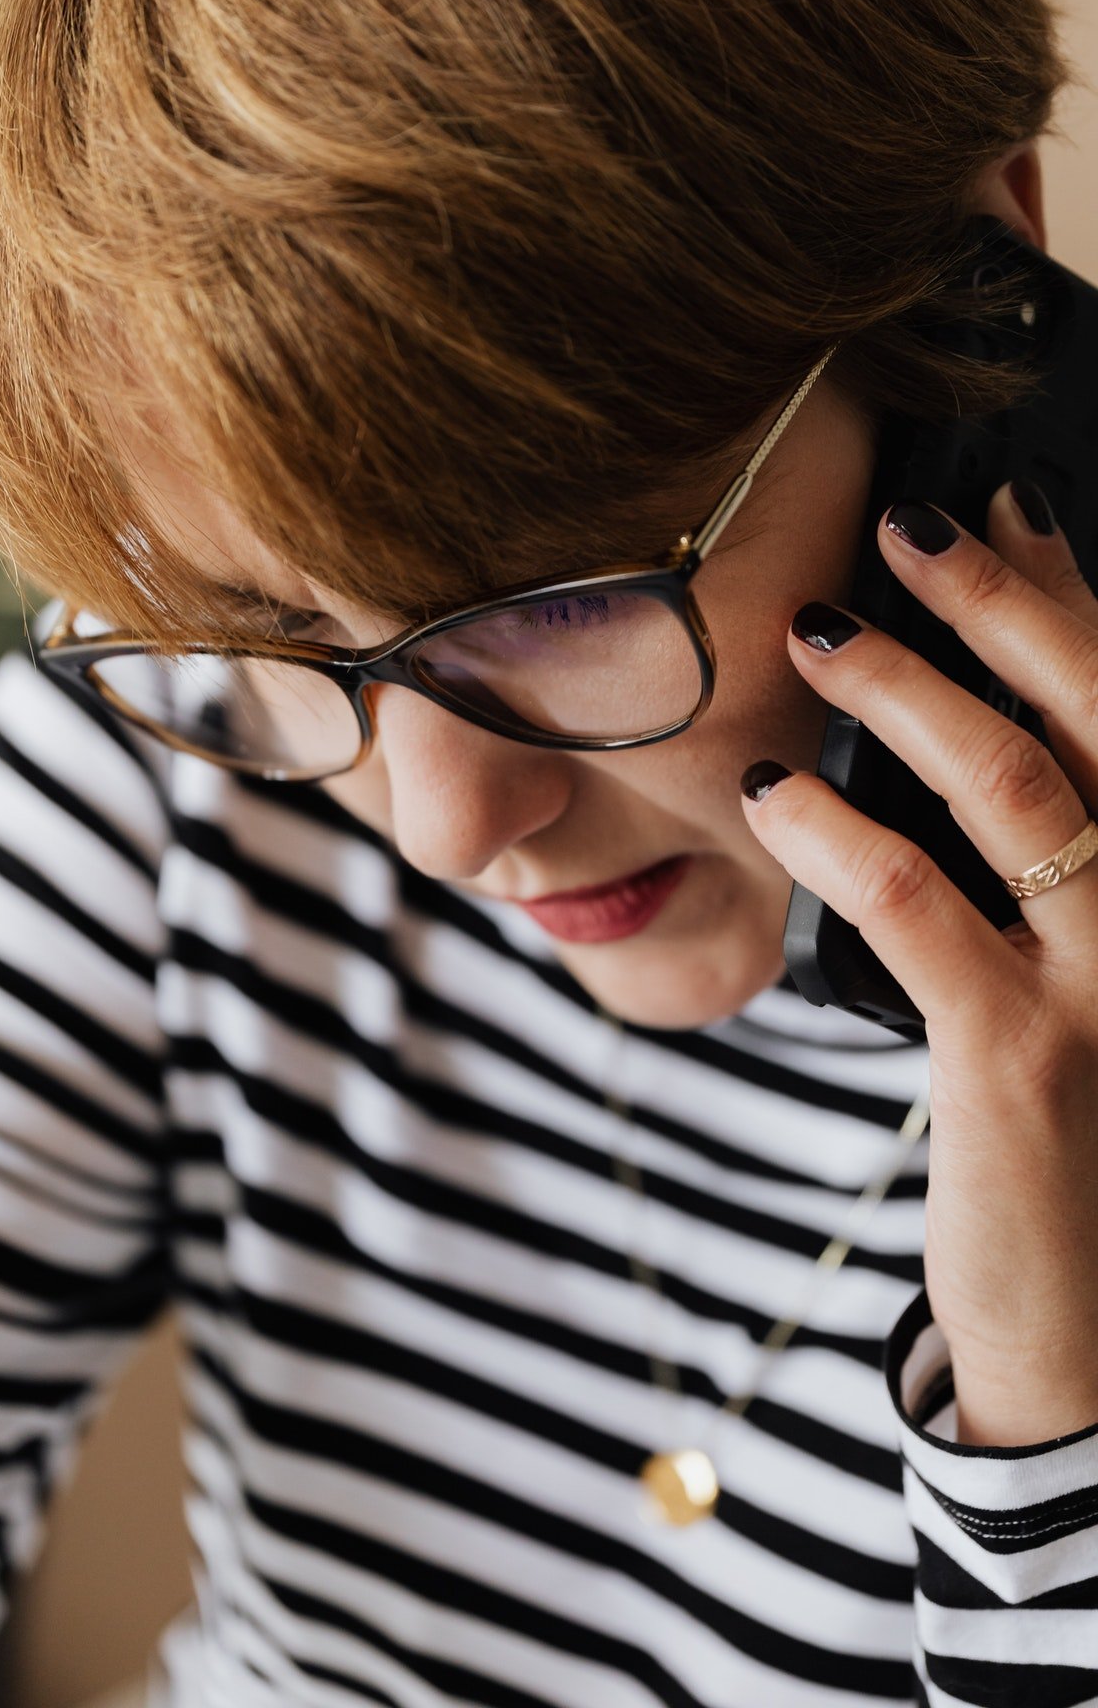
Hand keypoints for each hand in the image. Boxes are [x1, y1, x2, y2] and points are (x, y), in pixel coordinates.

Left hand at [740, 484, 1097, 1446]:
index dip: (1065, 591)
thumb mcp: (1082, 968)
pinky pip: (917, 905)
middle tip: (903, 522)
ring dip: (908, 689)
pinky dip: (832, 833)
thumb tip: (979, 711)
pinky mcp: (1022, 1059)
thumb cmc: (1080, 1124)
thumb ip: (1051, 842)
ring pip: (1013, 784)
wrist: (1097, 1326)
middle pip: (1097, 710)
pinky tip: (767, 796)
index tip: (993, 504)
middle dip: (999, 598)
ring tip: (816, 634)